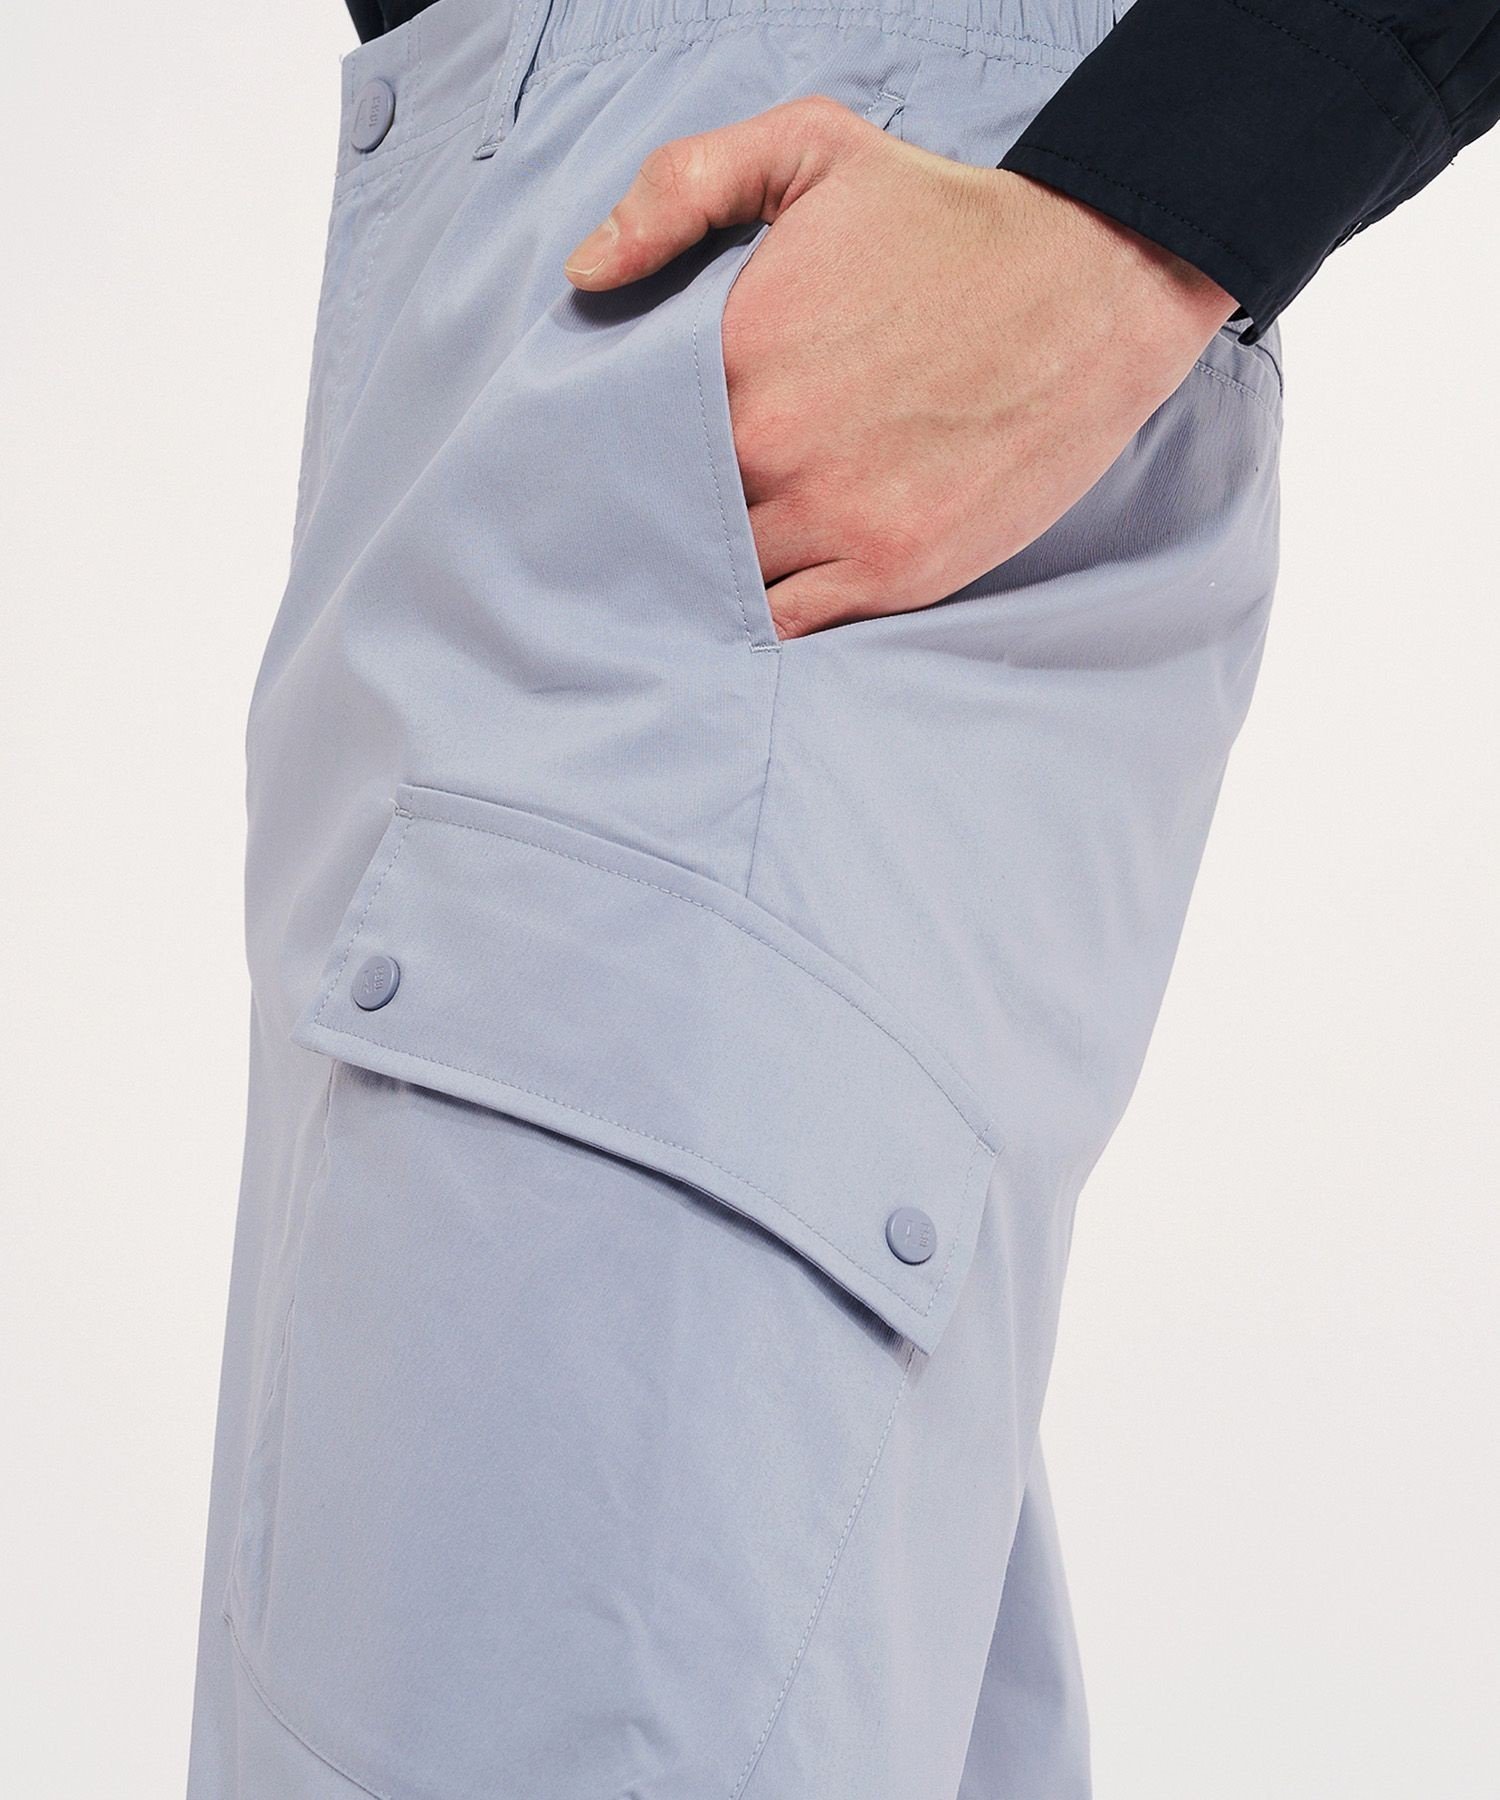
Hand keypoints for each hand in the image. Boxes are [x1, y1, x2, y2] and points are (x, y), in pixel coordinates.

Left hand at [565, 97, 1236, 639]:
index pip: (633, 430)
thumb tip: (586, 275)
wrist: (1097, 286)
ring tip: (713, 558)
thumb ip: (682, 188)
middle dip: (663, 515)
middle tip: (663, 515)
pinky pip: (791, 624)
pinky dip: (765, 619)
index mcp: (737, 352)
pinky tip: (760, 600)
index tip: (634, 453)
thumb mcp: (812, 150)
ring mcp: (834, 518)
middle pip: (673, 512)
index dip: (628, 447)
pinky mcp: (893, 570)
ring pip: (725, 575)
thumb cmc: (951, 224)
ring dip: (711, 572)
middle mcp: (774, 446)